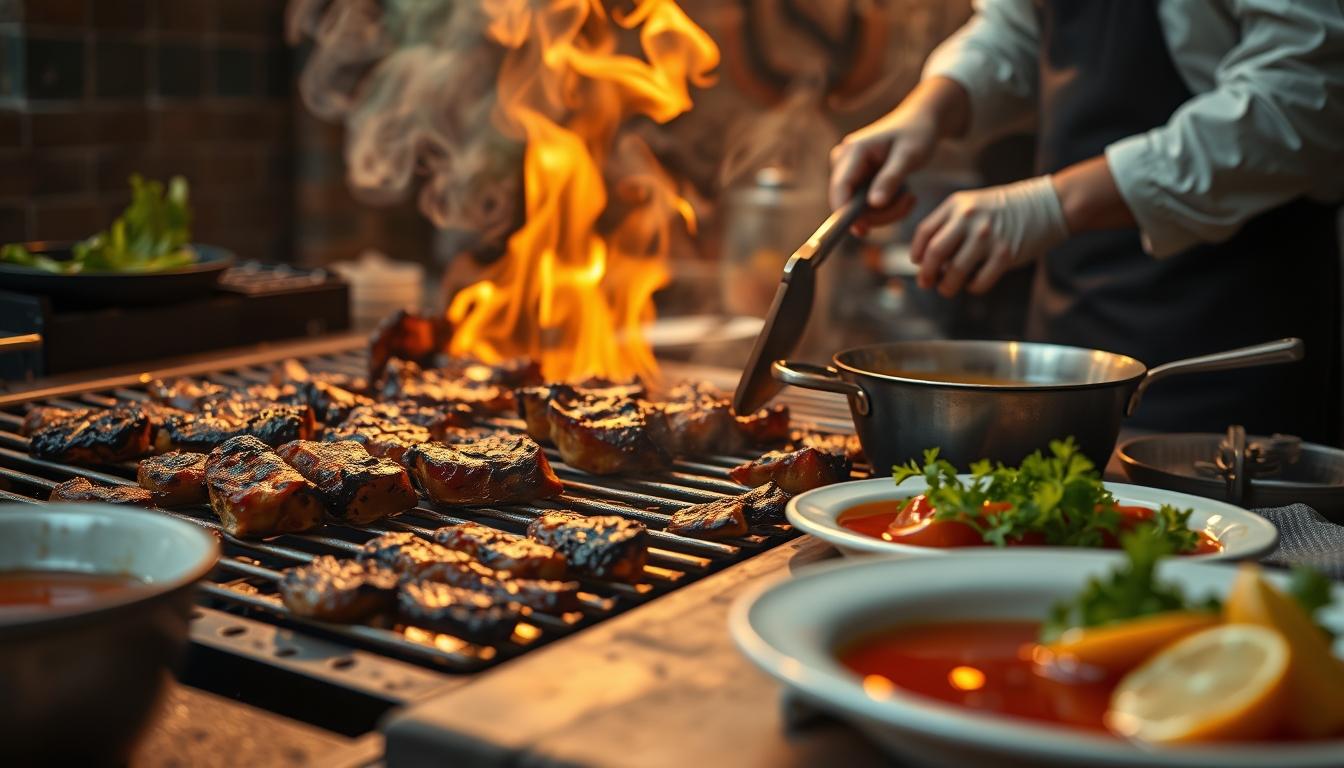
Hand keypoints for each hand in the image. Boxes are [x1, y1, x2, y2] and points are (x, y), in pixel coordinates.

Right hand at [828, 76, 969, 234]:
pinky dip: (886, 208)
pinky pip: (865, 206)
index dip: (846, 213)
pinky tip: (904, 195)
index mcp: (853, 150)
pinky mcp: (855, 179)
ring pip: (858, 209)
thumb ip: (891, 179)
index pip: (840, 188)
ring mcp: (848, 170)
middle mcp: (844, 160)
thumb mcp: (909, 156)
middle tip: (910, 202)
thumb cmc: (916, 134)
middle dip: (879, 212)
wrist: (919, 122)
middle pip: (848, 202)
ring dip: (887, 212)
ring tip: (910, 198)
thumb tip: (873, 204)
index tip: (862, 231)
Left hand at [911, 176, 1068, 296]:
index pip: (924, 232)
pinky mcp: (1005, 254)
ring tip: (947, 288)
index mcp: (956, 205)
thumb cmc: (1003, 210)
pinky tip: (974, 284)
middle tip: (925, 283)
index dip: (916, 252)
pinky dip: (973, 288)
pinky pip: (979, 282)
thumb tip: (926, 260)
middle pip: (934, 253)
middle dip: (926, 274)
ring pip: (955, 272)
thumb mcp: (972, 205)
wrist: (1047, 204)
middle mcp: (969, 219)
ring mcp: (987, 236)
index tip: (917, 264)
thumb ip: (949, 225)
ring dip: (947, 286)